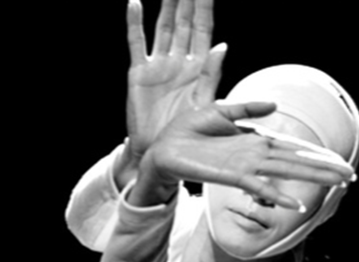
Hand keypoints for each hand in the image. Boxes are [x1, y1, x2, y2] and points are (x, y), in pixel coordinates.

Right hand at [125, 0, 225, 162]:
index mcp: (199, 67)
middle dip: (187, 0)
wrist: (161, 149)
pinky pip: (136, 42)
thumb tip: (224, 45)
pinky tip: (135, 2)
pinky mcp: (139, 71)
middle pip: (184, 23)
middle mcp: (179, 61)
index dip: (205, 9)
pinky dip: (134, 22)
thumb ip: (212, 74)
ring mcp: (159, 64)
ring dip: (166, 6)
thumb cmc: (188, 131)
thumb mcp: (205, 102)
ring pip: (163, 27)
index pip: (204, 30)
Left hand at [134, 101, 353, 208]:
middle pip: (298, 162)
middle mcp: (256, 156)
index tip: (338, 160)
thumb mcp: (218, 110)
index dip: (316, 153)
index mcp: (255, 141)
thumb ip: (246, 110)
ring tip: (337, 184)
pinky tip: (297, 205)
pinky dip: (279, 195)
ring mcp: (247, 167)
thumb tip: (275, 106)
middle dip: (324, 169)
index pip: (293, 147)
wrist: (162, 148)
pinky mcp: (233, 175)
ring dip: (312, 178)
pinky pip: (261, 186)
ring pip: (287, 172)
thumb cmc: (187, 131)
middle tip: (351, 176)